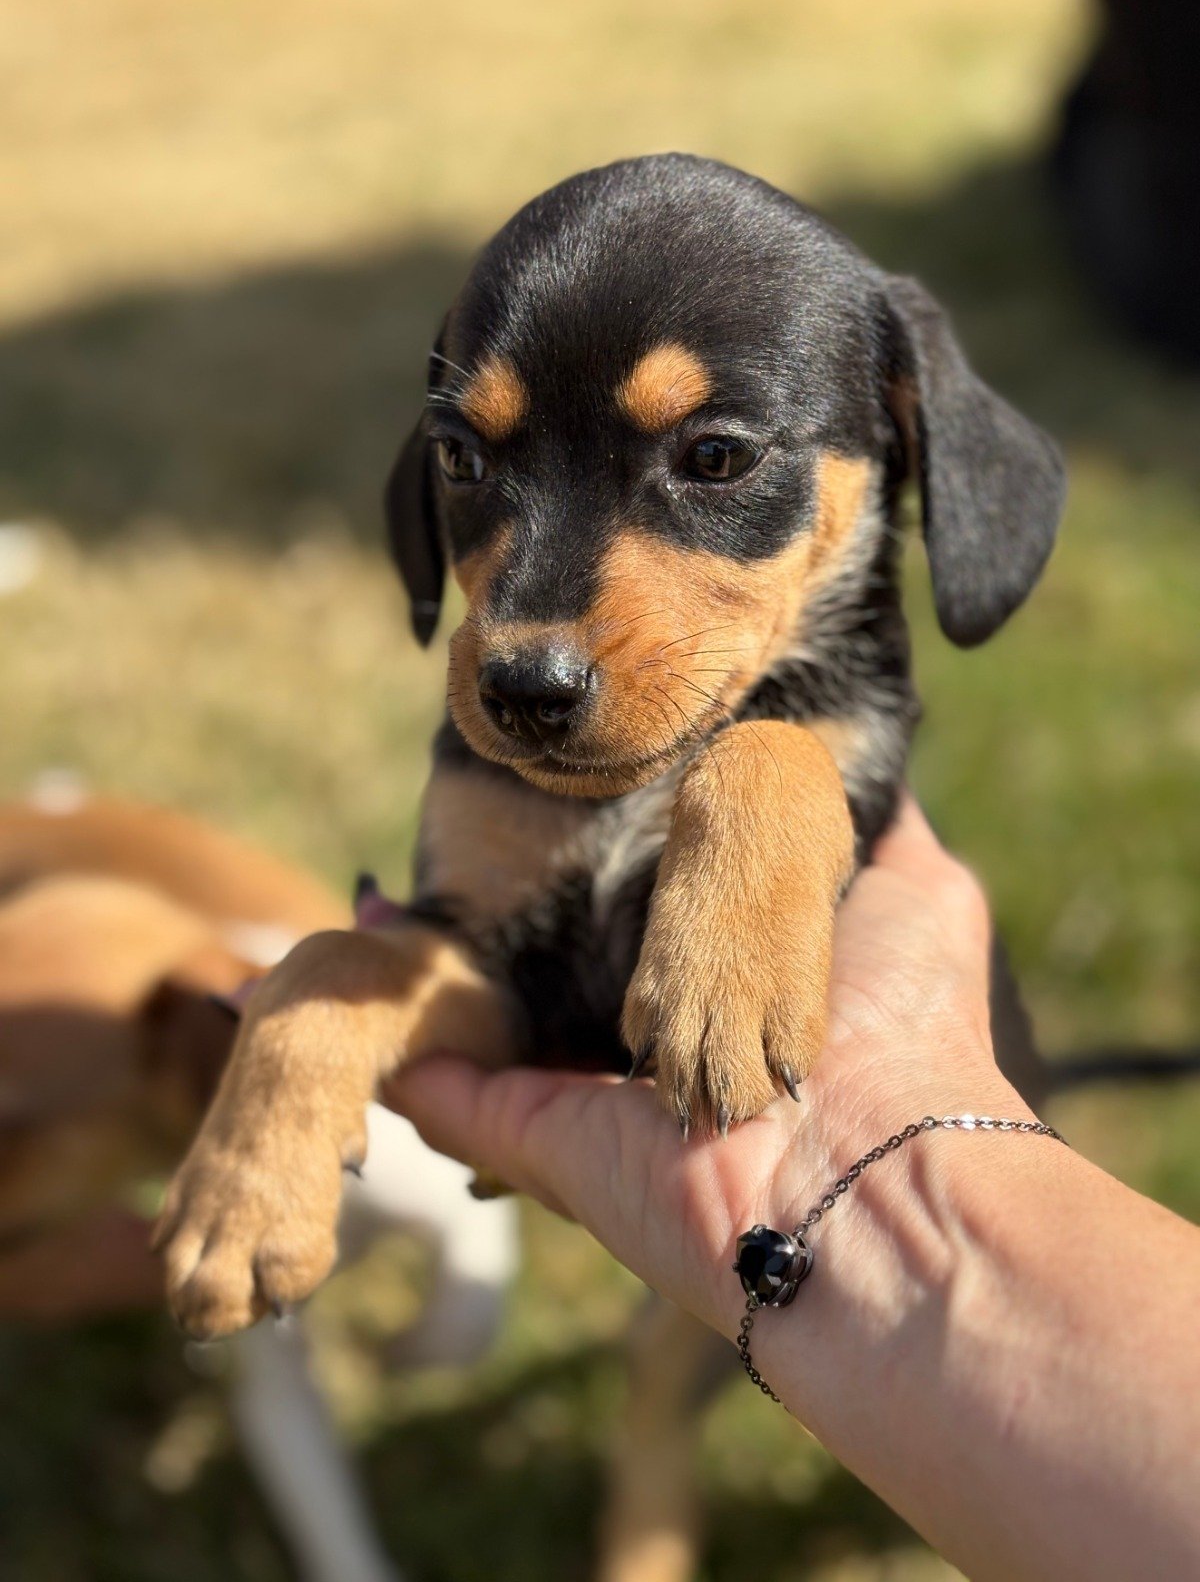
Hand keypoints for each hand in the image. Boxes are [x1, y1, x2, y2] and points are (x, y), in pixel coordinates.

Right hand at [385, 796, 1023, 1339]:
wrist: (867, 1168)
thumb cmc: (903, 1022)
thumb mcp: (916, 894)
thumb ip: (876, 834)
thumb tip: (864, 775)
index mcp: (738, 990)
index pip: (660, 926)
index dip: (618, 871)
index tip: (570, 811)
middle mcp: (665, 1045)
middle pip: (570, 978)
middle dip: (520, 925)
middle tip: (451, 852)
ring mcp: (595, 1096)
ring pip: (504, 1028)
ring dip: (446, 977)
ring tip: (381, 903)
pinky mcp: (538, 1133)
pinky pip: (449, 1086)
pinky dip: (403, 1042)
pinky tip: (346, 975)